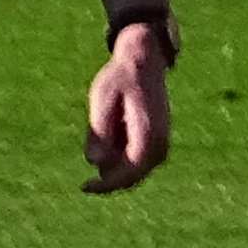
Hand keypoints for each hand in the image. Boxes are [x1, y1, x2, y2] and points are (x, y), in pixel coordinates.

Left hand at [83, 30, 171, 193]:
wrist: (144, 61)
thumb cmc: (120, 78)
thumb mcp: (103, 99)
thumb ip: (100, 132)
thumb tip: (95, 164)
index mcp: (148, 134)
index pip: (129, 173)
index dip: (107, 185)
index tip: (85, 186)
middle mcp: (160, 144)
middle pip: (132, 177)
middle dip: (108, 179)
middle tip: (87, 170)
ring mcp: (162, 145)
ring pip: (134, 171)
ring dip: (114, 163)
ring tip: (108, 123)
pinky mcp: (158, 144)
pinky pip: (137, 161)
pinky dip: (120, 156)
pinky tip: (114, 127)